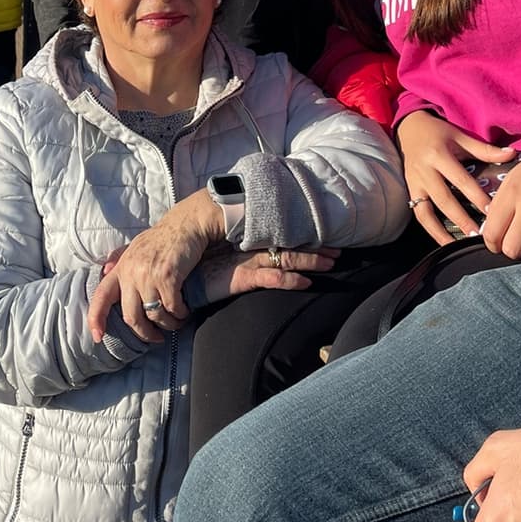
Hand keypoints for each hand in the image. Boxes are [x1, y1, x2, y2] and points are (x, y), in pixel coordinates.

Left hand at [88, 191, 223, 344]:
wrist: (186, 224)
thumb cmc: (162, 238)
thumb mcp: (136, 247)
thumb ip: (120, 260)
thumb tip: (105, 271)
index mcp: (121, 268)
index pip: (102, 297)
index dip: (96, 318)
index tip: (97, 336)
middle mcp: (131, 273)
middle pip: (131, 317)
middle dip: (144, 333)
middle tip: (156, 338)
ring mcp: (149, 276)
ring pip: (154, 316)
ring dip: (168, 325)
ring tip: (176, 323)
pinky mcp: (168, 277)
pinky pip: (172, 308)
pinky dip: (180, 315)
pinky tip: (184, 312)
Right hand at [198, 246, 338, 304]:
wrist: (180, 279)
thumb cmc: (202, 270)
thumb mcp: (226, 262)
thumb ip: (245, 260)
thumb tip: (264, 259)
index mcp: (250, 243)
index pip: (283, 238)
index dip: (305, 239)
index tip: (326, 240)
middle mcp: (252, 249)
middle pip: (290, 246)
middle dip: (316, 249)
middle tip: (340, 251)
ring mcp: (248, 262)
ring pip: (286, 258)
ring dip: (310, 261)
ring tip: (331, 262)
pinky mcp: (241, 277)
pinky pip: (271, 278)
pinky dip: (289, 280)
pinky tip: (306, 283)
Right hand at [396, 111, 518, 244]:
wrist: (408, 128)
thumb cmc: (438, 132)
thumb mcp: (460, 136)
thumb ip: (484, 149)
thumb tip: (512, 154)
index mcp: (439, 155)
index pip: (460, 180)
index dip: (476, 196)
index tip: (490, 212)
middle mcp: (425, 171)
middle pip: (444, 199)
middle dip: (461, 218)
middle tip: (478, 234)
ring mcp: (415, 183)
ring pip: (426, 211)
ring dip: (442, 230)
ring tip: (458, 244)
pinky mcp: (410, 191)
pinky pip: (419, 214)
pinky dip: (431, 230)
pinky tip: (443, 242)